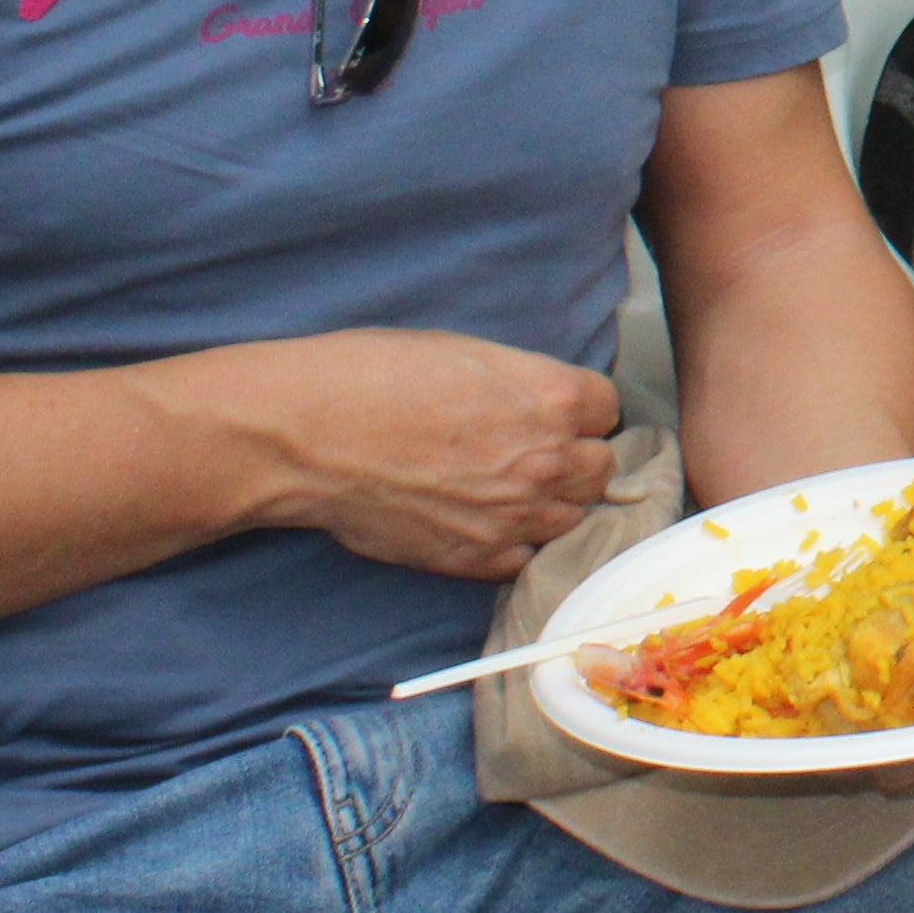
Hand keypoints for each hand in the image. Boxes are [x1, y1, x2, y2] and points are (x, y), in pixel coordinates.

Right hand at [194, 329, 620, 579]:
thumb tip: (541, 403)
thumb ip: (521, 382)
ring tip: (510, 488)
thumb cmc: (372, 376)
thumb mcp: (464, 352)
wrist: (306, 435)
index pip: (608, 409)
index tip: (556, 412)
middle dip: (575, 457)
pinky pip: (526, 559)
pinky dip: (516, 544)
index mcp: (550, 398)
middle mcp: (546, 460)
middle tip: (537, 451)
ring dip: (552, 504)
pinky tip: (486, 522)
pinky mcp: (475, 560)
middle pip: (600, 468)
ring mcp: (513, 517)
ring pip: (572, 518)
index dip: (580, 409)